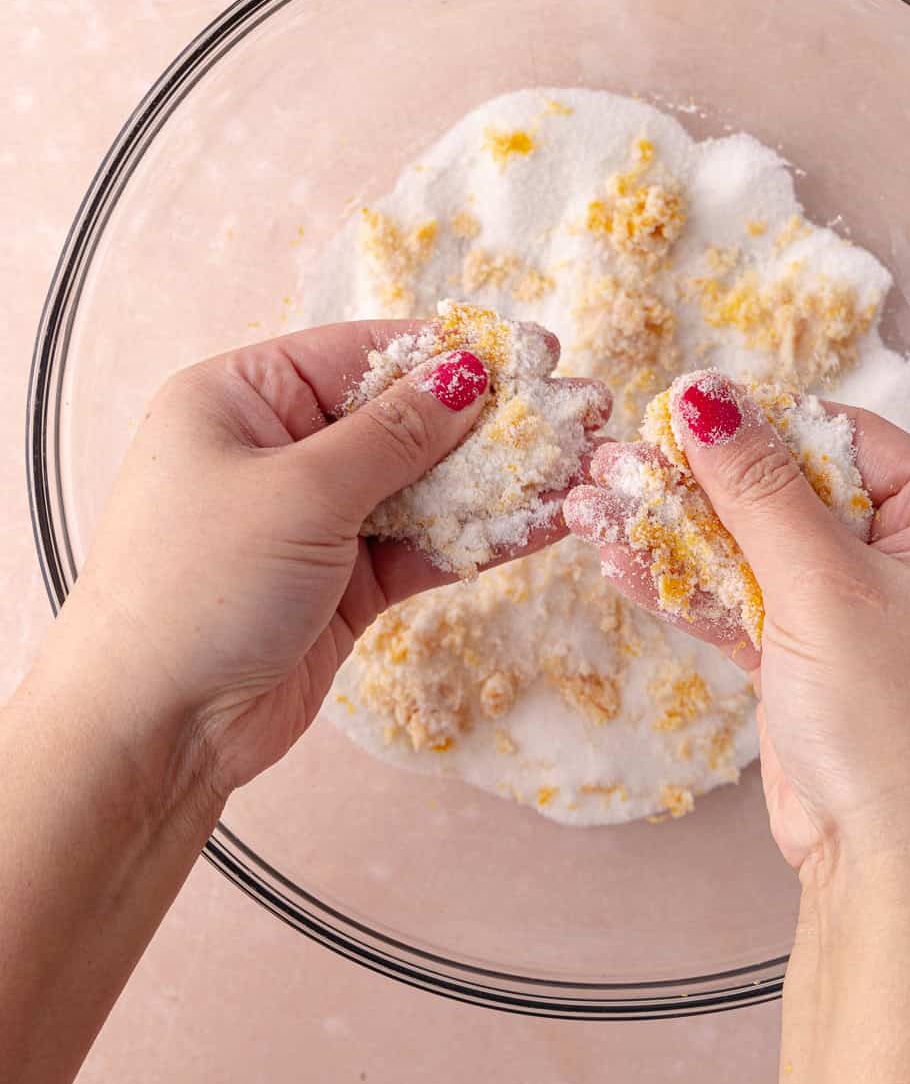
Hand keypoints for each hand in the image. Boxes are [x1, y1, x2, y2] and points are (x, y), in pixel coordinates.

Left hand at [49, 321, 605, 804]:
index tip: (534, 352)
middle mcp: (278, 450)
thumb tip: (466, 372)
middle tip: (582, 407)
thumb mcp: (298, 493)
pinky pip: (423, 546)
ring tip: (584, 462)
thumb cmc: (197, 587)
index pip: (362, 354)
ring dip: (502, 479)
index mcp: (241, 398)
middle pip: (404, 418)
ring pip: (424, 486)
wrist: (150, 732)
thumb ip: (393, 435)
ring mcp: (315, 521)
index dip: (451, 352)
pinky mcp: (344, 585)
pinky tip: (548, 521)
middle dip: (492, 417)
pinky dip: (480, 536)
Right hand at [564, 377, 909, 878]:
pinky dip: (688, 590)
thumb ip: (757, 489)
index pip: (850, 441)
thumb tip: (704, 392)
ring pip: (759, 552)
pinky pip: (747, 606)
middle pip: (793, 494)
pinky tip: (618, 561)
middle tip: (616, 456)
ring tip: (591, 504)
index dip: (764, 424)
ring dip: (677, 535)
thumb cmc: (890, 718)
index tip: (678, 410)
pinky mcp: (813, 663)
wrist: (892, 873)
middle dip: (701, 484)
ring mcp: (861, 617)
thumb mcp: (823, 587)